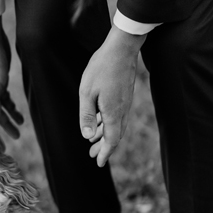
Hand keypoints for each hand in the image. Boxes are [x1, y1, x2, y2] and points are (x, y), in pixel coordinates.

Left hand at [79, 27, 145, 166]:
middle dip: (103, 147)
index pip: (111, 141)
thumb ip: (87, 116)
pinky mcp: (126, 95)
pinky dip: (109, 124)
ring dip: (106, 135)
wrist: (121, 49)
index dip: (105, 154)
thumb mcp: (87, 92)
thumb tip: (87, 137)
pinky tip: (101, 119)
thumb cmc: (101, 68)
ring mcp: (126, 103)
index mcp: (113, 113)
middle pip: (115, 136)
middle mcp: (122, 111)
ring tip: (93, 139)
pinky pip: (118, 116)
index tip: (98, 163)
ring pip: (117, 126)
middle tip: (92, 155)